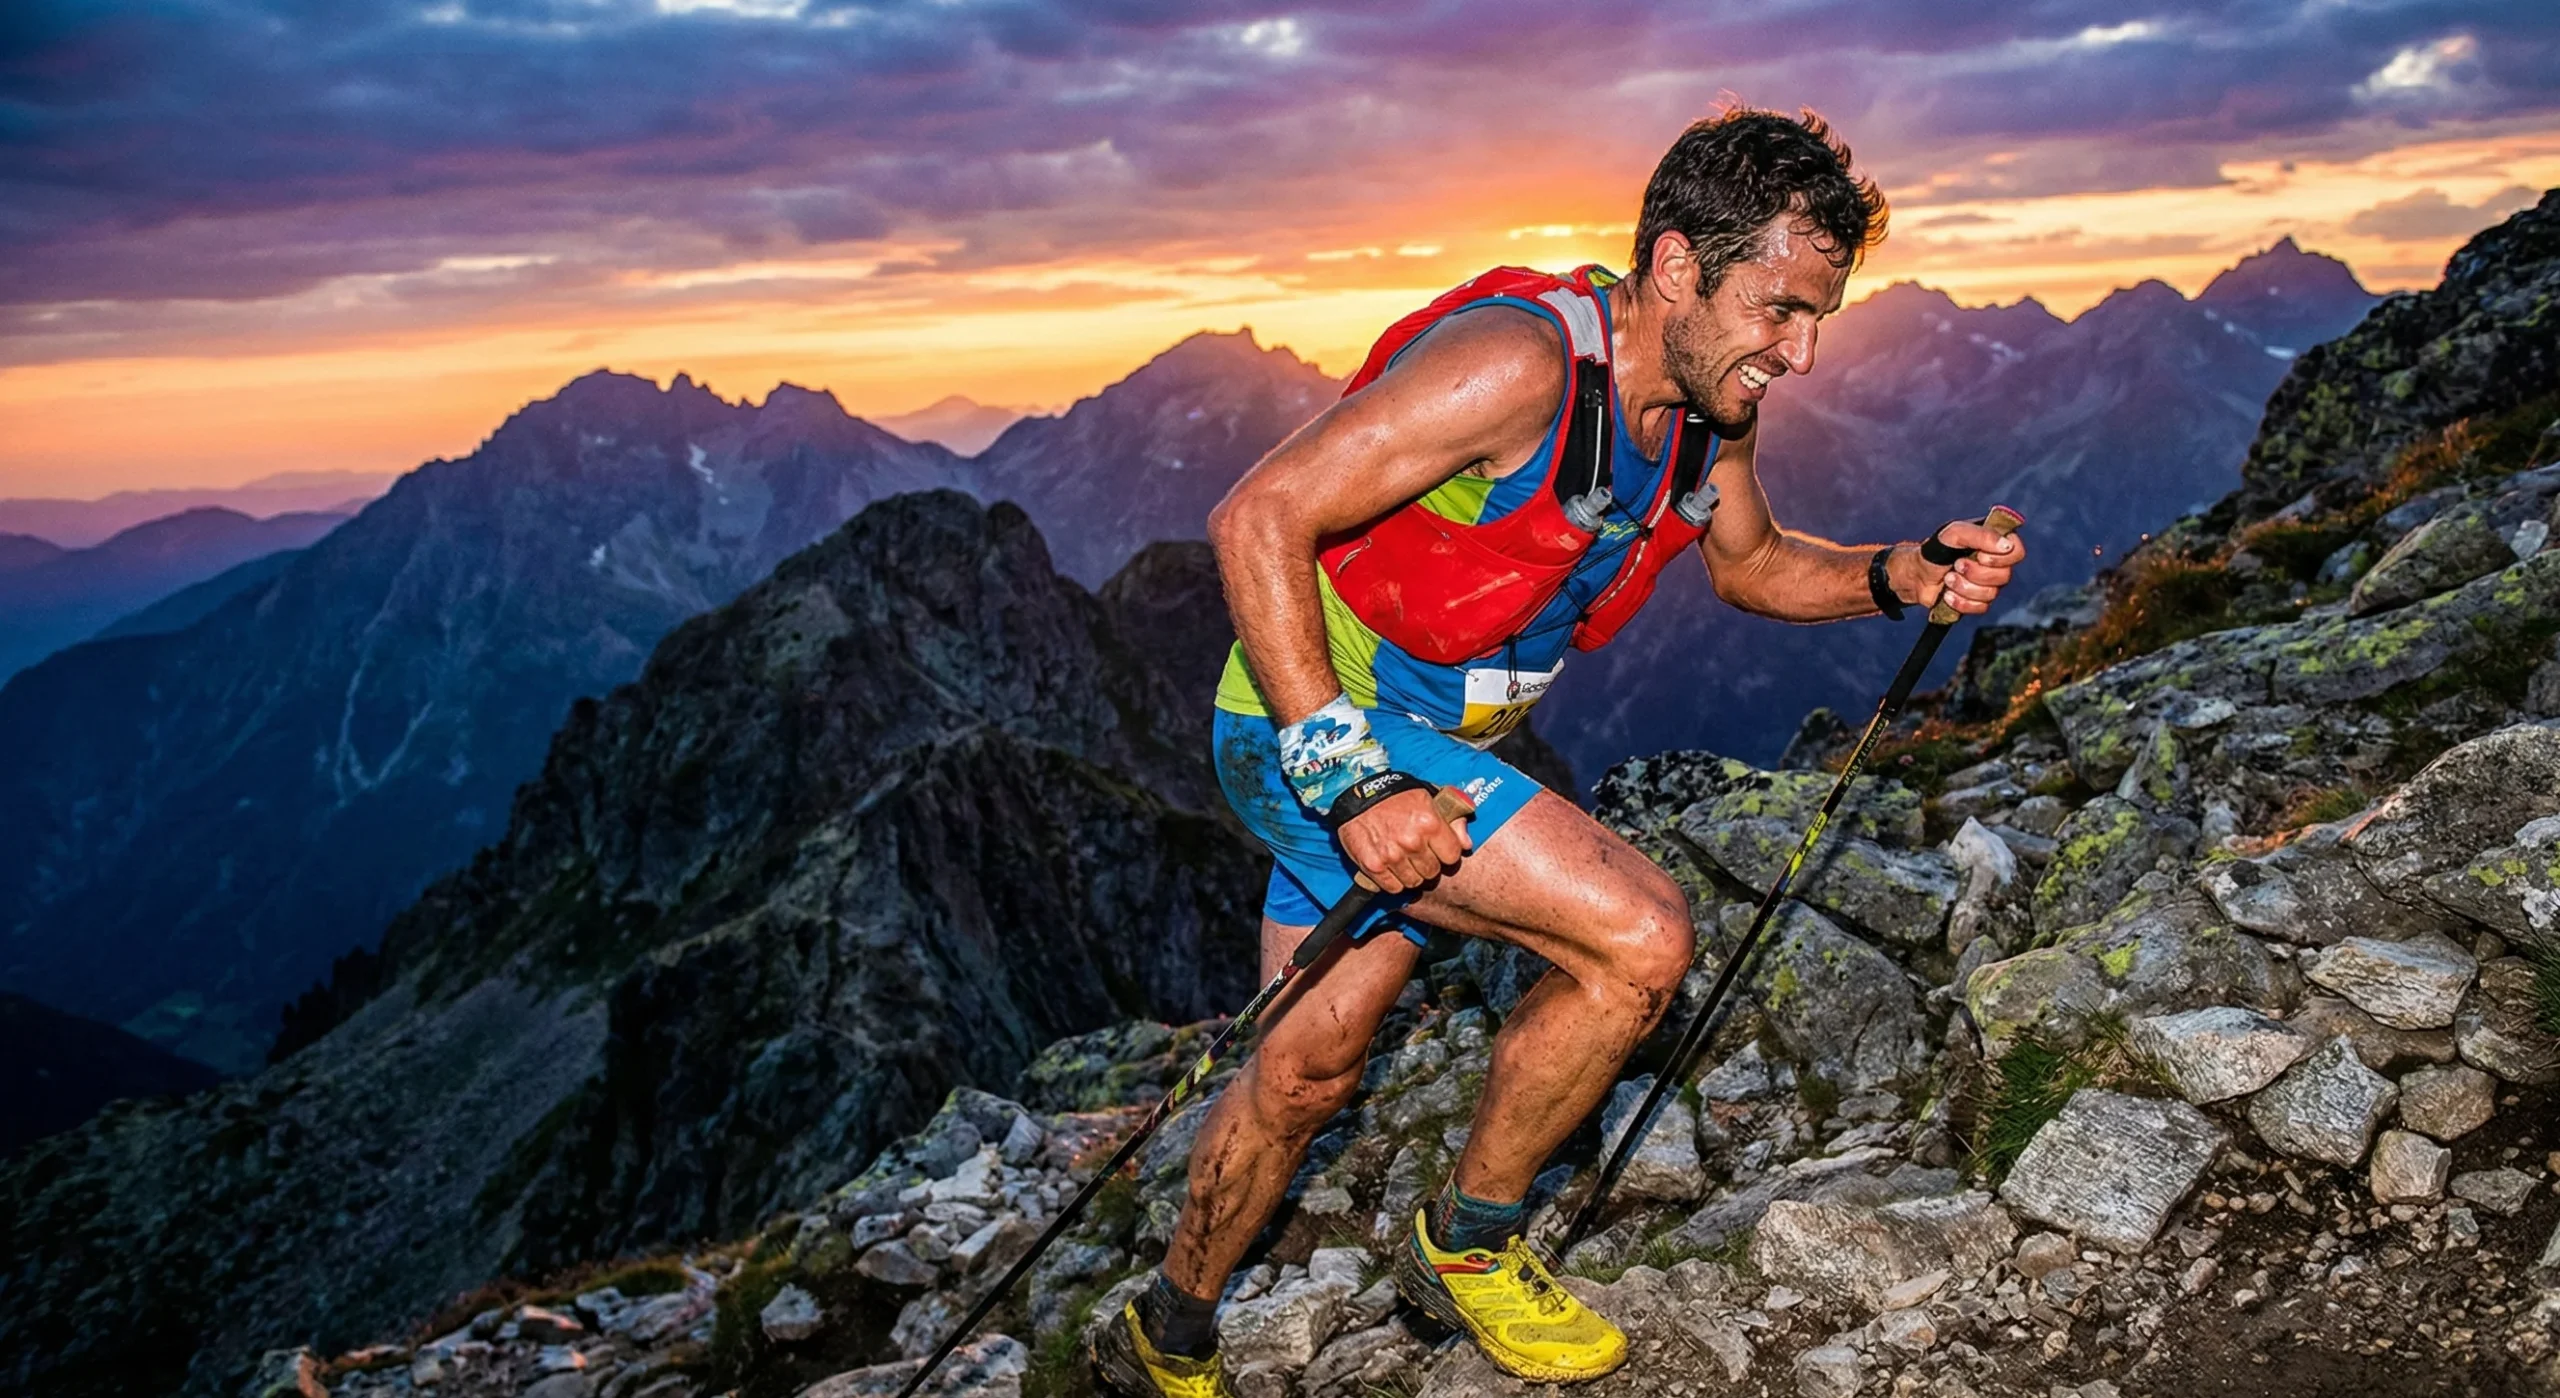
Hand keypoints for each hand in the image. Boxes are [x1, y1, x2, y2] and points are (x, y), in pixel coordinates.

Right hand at [1337, 788, 1473, 894]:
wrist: (1358, 794)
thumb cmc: (1397, 796)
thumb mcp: (1430, 797)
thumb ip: (1454, 819)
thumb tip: (1467, 844)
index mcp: (1430, 823)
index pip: (1452, 856)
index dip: (1446, 853)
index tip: (1437, 849)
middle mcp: (1412, 841)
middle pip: (1432, 872)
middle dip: (1428, 864)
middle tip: (1418, 854)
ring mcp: (1392, 856)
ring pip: (1414, 882)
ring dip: (1411, 874)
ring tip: (1404, 861)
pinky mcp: (1373, 866)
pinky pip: (1393, 888)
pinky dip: (1394, 881)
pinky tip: (1391, 868)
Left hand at [1895, 521, 2025, 616]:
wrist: (1917, 574)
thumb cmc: (1936, 549)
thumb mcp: (1955, 533)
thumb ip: (1981, 534)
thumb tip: (2007, 546)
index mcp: (1995, 543)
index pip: (2017, 552)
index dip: (1999, 558)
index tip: (1979, 554)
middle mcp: (1996, 565)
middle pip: (2004, 576)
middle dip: (1975, 573)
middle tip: (1956, 565)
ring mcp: (1989, 585)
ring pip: (1991, 594)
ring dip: (1964, 586)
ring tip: (1948, 578)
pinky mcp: (1978, 602)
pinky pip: (1980, 608)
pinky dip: (1960, 601)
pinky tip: (1948, 594)